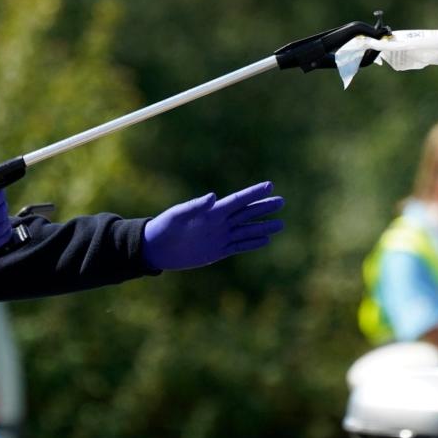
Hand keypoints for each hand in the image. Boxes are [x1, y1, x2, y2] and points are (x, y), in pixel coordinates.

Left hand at [142, 181, 284, 270]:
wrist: (156, 248)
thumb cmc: (164, 227)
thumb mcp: (178, 215)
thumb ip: (196, 206)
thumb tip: (213, 196)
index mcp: (212, 212)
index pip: (238, 200)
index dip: (253, 193)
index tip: (270, 186)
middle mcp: (219, 223)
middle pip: (247, 214)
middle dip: (264, 208)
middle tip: (281, 202)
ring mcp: (220, 237)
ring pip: (247, 231)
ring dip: (263, 227)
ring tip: (281, 224)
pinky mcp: (217, 251)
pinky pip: (239, 246)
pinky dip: (252, 244)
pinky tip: (265, 240)